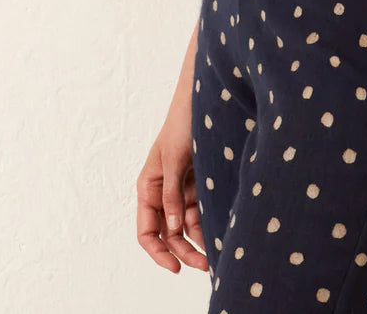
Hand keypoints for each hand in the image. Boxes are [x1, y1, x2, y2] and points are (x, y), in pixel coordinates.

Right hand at [136, 109, 209, 275]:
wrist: (204, 99)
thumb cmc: (182, 123)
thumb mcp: (174, 159)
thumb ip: (172, 194)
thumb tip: (173, 229)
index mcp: (148, 187)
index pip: (147, 231)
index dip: (158, 252)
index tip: (175, 266)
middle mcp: (163, 193)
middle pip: (169, 234)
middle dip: (184, 252)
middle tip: (205, 265)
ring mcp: (182, 191)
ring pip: (186, 228)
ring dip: (198, 242)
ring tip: (217, 254)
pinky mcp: (199, 185)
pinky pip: (201, 213)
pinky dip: (208, 225)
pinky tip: (220, 234)